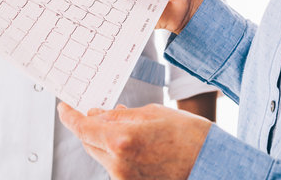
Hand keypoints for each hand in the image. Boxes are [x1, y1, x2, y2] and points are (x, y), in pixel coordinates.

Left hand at [58, 103, 211, 179]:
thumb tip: (98, 115)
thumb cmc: (191, 137)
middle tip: (98, 112)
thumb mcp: (153, 113)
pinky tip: (134, 143)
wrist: (216, 167)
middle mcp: (118, 164)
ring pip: (101, 154)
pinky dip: (116, 152)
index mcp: (122, 141)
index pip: (82, 127)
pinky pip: (114, 165)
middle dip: (90, 126)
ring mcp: (125, 179)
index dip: (69, 115)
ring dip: (105, 140)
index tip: (64, 107)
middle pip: (89, 141)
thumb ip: (120, 116)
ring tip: (126, 127)